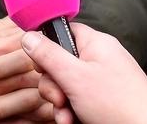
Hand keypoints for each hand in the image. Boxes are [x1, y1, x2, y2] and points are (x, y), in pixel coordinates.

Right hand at [20, 23, 146, 123]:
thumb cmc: (118, 104)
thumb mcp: (75, 77)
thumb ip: (49, 55)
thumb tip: (28, 36)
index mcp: (95, 43)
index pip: (63, 32)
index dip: (47, 48)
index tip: (42, 67)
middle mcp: (99, 58)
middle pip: (60, 63)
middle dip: (53, 86)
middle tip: (59, 99)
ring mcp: (102, 80)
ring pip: (67, 86)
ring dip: (61, 104)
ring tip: (67, 117)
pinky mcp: (103, 99)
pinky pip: (79, 100)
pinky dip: (72, 112)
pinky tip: (73, 121)